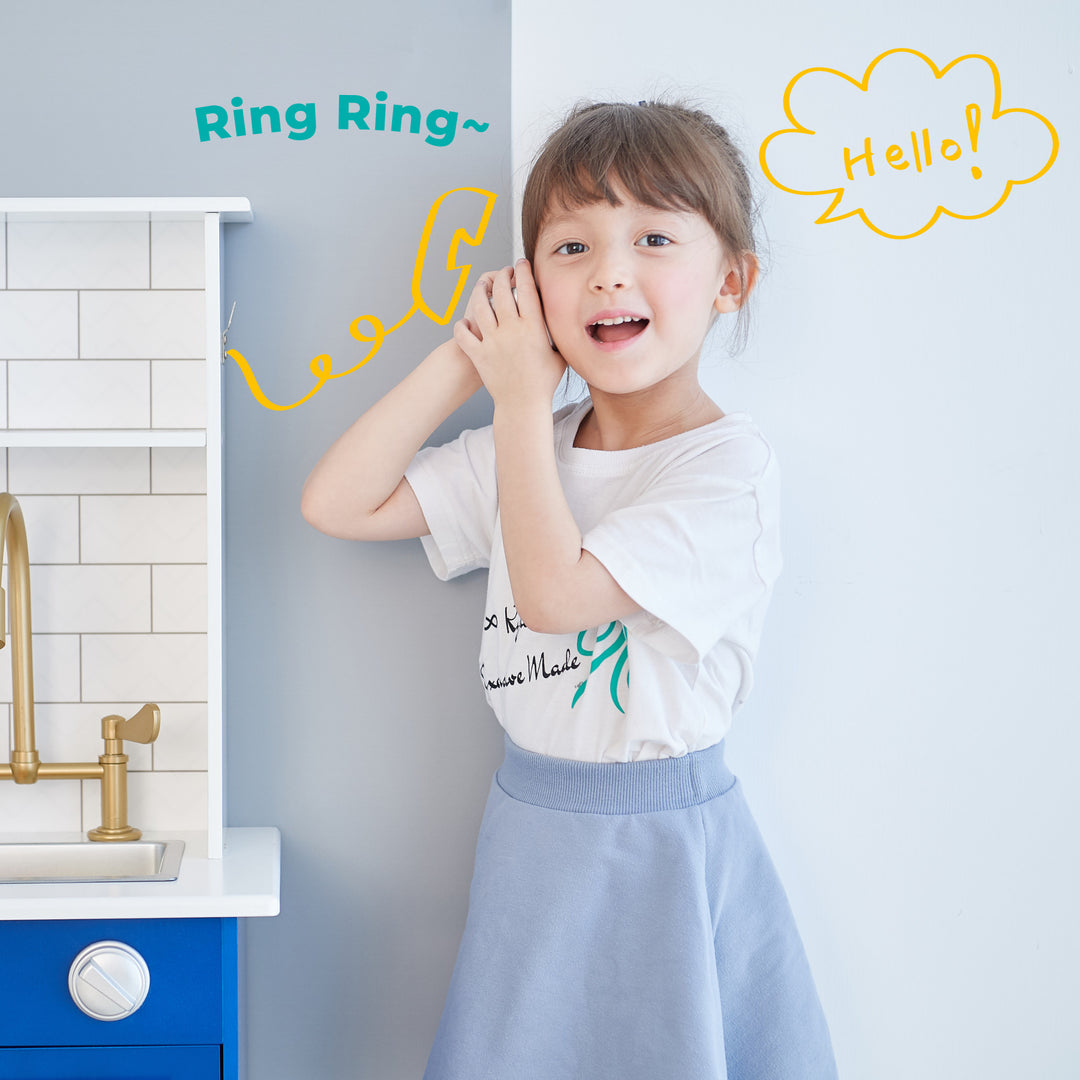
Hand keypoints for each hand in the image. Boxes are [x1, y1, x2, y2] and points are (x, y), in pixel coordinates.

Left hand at [453, 260, 565, 410]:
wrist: (523, 405)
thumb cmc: (543, 384)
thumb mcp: (559, 356)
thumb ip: (559, 337)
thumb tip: (569, 325)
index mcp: (533, 327)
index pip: (527, 288)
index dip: (523, 271)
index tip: (521, 263)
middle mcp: (511, 329)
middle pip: (501, 291)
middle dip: (501, 276)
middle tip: (503, 273)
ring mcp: (492, 341)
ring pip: (480, 306)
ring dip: (480, 292)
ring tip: (482, 287)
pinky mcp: (479, 354)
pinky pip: (463, 334)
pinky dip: (462, 326)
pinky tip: (465, 322)